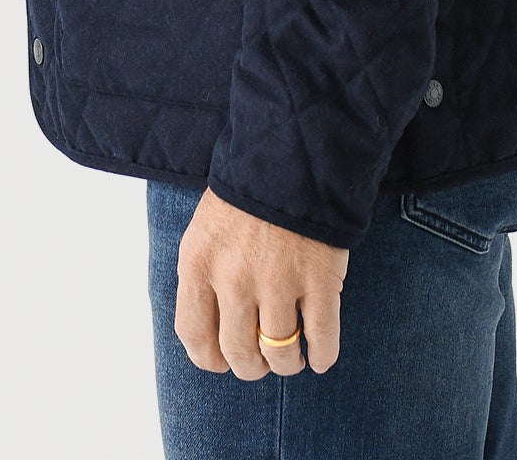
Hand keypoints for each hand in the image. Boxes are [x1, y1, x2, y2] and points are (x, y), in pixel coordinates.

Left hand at [174, 186, 348, 379]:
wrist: (294, 149)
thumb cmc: (247, 191)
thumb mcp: (206, 228)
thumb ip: (205, 276)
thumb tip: (213, 331)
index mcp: (198, 263)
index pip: (193, 335)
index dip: (209, 358)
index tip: (222, 361)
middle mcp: (233, 279)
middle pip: (239, 353)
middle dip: (251, 366)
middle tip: (262, 361)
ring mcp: (278, 281)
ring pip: (279, 353)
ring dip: (286, 364)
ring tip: (293, 357)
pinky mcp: (320, 279)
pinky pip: (321, 338)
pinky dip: (322, 355)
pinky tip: (320, 355)